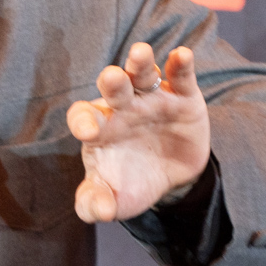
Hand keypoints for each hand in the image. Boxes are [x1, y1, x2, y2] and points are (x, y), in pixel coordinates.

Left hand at [67, 42, 210, 222]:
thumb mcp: (115, 200)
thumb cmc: (132, 182)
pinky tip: (182, 54)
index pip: (84, 117)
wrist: (171, 178)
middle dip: (111, 83)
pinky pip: (179, 77)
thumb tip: (98, 211)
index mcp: (99, 128)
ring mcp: (151, 99)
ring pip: (142, 75)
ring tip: (140, 53)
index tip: (87, 131)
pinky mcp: (182, 98)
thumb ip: (96, 204)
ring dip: (140, 64)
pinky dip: (180, 65)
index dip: (83, 121)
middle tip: (110, 78)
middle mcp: (122, 108)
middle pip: (113, 89)